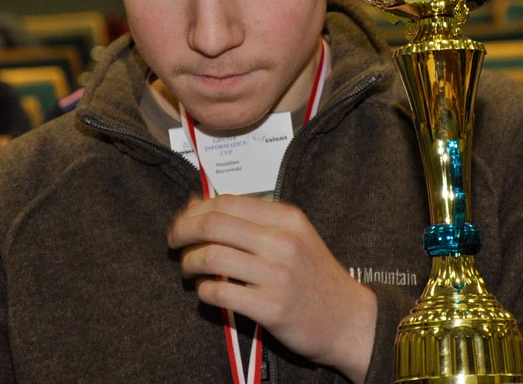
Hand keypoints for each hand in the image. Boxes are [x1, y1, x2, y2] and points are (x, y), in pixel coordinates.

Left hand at [167, 194, 376, 382]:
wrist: (349, 320)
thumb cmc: (315, 277)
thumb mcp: (295, 237)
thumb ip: (254, 221)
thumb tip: (199, 206)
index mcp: (287, 218)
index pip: (227, 202)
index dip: (195, 209)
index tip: (183, 220)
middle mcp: (282, 241)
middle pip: (213, 224)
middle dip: (182, 230)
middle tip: (173, 241)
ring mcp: (276, 275)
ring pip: (211, 256)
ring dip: (189, 262)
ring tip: (187, 269)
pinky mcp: (270, 307)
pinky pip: (218, 292)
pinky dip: (202, 290)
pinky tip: (205, 291)